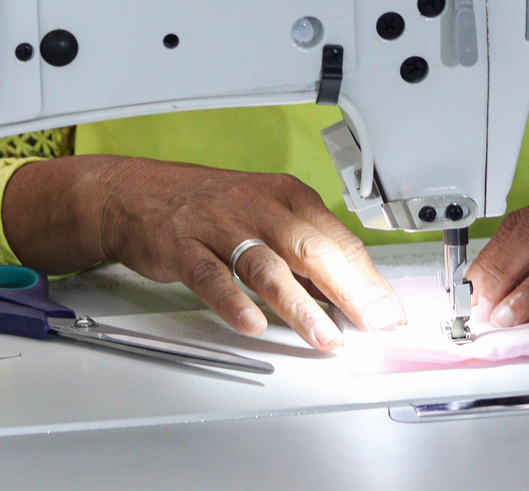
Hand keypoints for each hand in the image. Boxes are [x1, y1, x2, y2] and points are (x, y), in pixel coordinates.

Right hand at [93, 158, 404, 350]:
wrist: (141, 192)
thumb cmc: (212, 205)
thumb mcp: (268, 211)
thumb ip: (306, 248)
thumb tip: (348, 292)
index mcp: (288, 197)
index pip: (339, 240)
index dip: (368, 279)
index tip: (388, 310)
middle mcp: (259, 208)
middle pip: (312, 250)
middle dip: (348, 291)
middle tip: (371, 323)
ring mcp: (221, 227)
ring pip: (267, 266)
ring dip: (299, 305)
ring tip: (323, 335)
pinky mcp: (185, 247)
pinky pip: (212, 276)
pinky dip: (233, 301)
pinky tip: (251, 323)